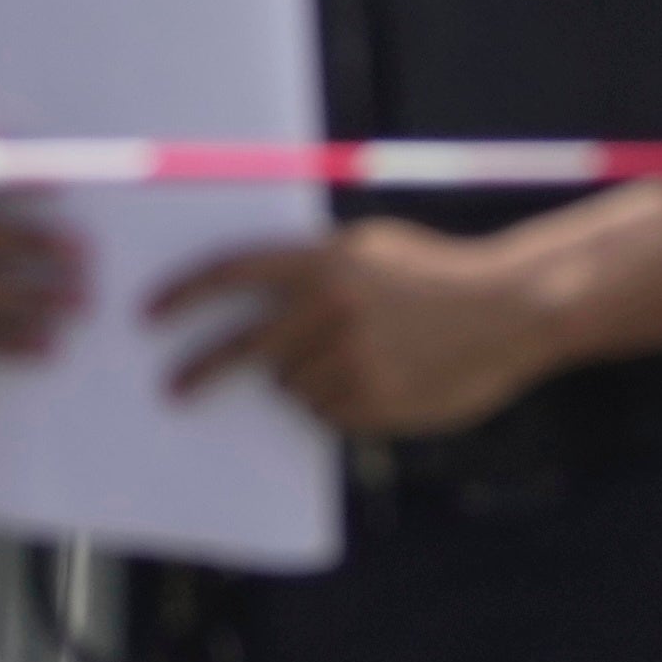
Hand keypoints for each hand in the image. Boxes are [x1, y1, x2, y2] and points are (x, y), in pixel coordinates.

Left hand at [153, 217, 564, 436]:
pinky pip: (328, 413)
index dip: (182, 294)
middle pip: (242, 348)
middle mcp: (328, 309)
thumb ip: (312, 265)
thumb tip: (247, 290)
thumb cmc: (436, 273)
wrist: (512, 308)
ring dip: (303, 382)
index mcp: (321, 262)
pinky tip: (378, 381)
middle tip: (172, 389)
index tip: (148, 316)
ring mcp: (351, 359)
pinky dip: (338, 404)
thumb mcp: (369, 248)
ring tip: (355, 360)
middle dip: (199, 370)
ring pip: (289, 388)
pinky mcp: (375, 400)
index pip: (229, 274)